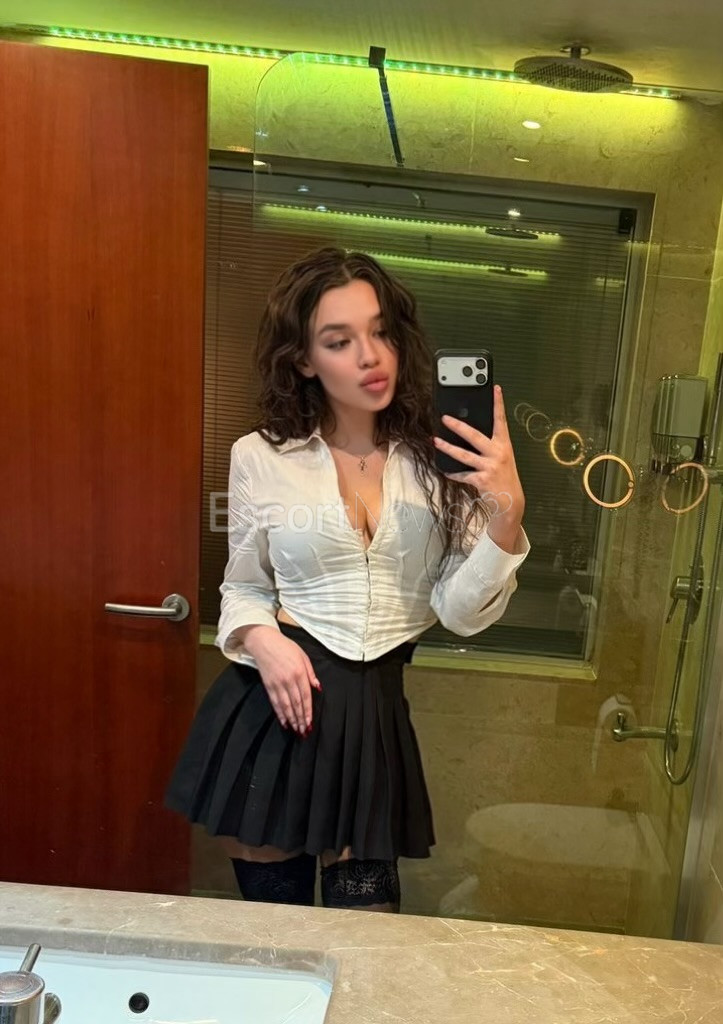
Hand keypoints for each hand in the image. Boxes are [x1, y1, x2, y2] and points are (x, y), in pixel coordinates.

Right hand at [244, 627, 321, 733]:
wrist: (264, 642)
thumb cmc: (285, 647)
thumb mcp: (303, 656)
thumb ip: (311, 673)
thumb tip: (317, 687)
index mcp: (299, 672)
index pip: (306, 696)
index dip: (308, 711)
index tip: (310, 722)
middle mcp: (289, 680)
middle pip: (296, 704)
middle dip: (301, 719)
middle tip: (304, 730)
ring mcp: (277, 684)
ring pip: (286, 706)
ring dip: (292, 719)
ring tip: (296, 729)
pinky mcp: (268, 685)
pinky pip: (275, 702)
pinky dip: (280, 713)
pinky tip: (284, 721)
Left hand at [433, 385, 524, 548]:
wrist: (511, 501)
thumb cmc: (504, 476)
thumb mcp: (502, 457)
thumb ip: (490, 445)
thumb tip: (469, 433)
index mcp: (503, 444)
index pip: (501, 420)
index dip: (498, 404)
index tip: (496, 388)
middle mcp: (497, 453)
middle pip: (475, 436)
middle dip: (458, 426)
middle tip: (445, 418)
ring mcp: (490, 466)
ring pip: (464, 455)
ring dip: (447, 448)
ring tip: (435, 441)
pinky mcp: (482, 480)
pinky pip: (463, 474)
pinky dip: (453, 473)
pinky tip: (445, 470)